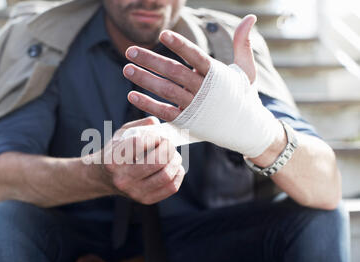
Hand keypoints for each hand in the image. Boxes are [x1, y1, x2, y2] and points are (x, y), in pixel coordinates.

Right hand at [96, 117, 185, 204]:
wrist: (104, 178)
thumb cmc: (116, 152)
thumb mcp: (121, 134)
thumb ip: (141, 126)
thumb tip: (160, 126)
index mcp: (113, 160)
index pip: (139, 143)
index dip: (153, 136)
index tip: (156, 136)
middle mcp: (122, 178)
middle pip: (157, 161)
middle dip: (168, 147)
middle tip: (168, 143)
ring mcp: (134, 192)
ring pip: (166, 175)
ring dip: (175, 160)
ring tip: (173, 154)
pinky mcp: (146, 200)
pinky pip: (171, 187)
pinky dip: (178, 173)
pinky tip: (174, 166)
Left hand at [122, 15, 257, 121]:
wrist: (247, 129)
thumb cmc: (244, 96)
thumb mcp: (246, 69)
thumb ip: (242, 43)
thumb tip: (249, 18)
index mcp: (217, 75)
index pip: (196, 56)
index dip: (180, 45)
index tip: (162, 35)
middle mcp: (204, 90)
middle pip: (174, 72)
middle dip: (150, 60)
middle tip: (130, 50)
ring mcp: (194, 106)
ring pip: (166, 90)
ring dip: (144, 79)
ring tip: (126, 68)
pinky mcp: (187, 121)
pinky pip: (164, 112)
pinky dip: (148, 104)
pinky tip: (132, 95)